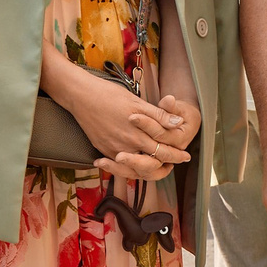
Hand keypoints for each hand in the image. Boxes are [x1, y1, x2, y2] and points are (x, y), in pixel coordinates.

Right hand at [55, 66, 190, 176]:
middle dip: (167, 163)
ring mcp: (114, 150)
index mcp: (138, 132)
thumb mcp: (137, 102)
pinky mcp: (103, 150)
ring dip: (150, 170)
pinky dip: (131, 168)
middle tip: (177, 163)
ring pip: (136, 169)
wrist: (81, 97)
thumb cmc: (110, 95)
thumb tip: (178, 123)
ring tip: (160, 169)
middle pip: (152, 162)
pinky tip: (138, 167)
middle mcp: (127, 145)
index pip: (163, 149)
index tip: (185, 155)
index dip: (176, 153)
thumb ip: (158, 115)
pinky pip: (120, 167)